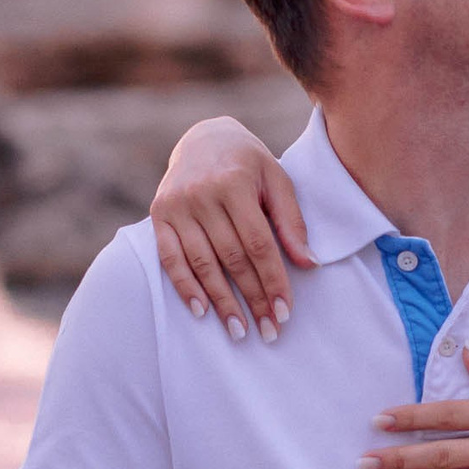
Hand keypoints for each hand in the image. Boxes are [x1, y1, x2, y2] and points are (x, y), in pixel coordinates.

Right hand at [150, 116, 311, 341]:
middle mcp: (202, 194)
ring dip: (222, 302)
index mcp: (235, 183)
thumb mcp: (277, 179)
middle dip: (253, 298)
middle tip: (268, 331)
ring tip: (239, 331)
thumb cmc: (248, 163)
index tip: (285, 312)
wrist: (203, 137)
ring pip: (202, 263)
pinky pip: (170, 258)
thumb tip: (308, 264)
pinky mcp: (159, 214)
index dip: (273, 280)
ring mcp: (177, 205)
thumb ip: (291, 221)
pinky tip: (201, 311)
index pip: (259, 243)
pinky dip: (185, 287)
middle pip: (232, 258)